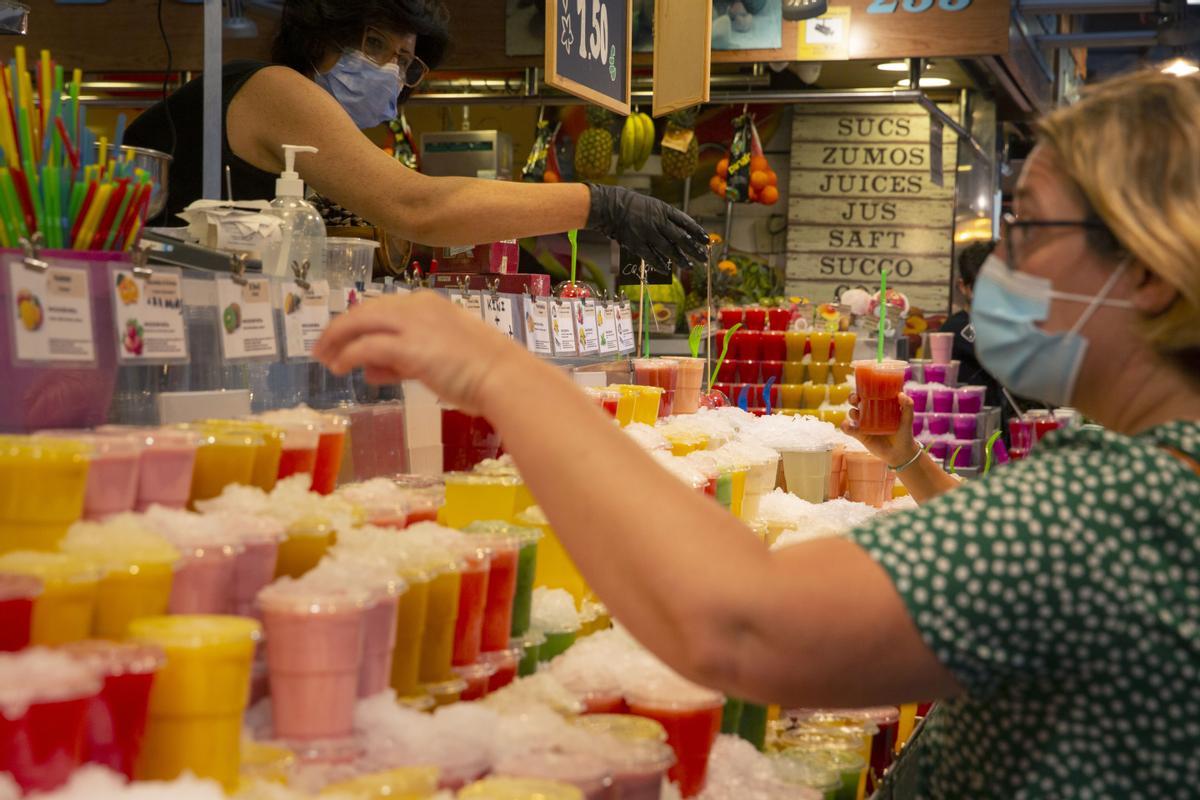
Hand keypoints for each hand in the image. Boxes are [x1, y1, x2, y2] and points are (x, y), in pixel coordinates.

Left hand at [313, 291, 523, 414]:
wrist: (504, 377)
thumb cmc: (482, 372)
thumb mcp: (439, 360)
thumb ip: (403, 361)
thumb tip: (370, 368)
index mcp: (429, 304)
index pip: (383, 309)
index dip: (359, 325)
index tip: (345, 342)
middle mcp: (418, 307)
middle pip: (365, 311)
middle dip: (340, 329)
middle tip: (322, 348)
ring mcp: (413, 324)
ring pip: (360, 323)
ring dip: (337, 340)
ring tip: (324, 358)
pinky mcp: (408, 347)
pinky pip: (367, 347)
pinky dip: (348, 356)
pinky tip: (339, 367)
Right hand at [585, 183, 708, 271]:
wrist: (610, 205)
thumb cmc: (630, 204)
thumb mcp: (652, 205)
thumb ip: (664, 217)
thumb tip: (679, 231)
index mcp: (664, 210)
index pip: (686, 222)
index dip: (697, 232)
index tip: (706, 240)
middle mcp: (659, 222)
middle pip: (682, 238)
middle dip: (694, 249)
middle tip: (704, 258)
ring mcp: (648, 234)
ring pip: (669, 250)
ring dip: (681, 259)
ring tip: (689, 266)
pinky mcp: (637, 244)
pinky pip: (651, 256)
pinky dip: (660, 264)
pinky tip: (667, 269)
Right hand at [842, 392, 919, 467]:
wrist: (900, 453)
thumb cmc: (904, 433)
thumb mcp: (907, 419)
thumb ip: (907, 406)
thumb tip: (901, 394)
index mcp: (880, 405)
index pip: (869, 393)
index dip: (863, 388)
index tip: (863, 385)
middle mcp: (870, 412)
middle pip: (857, 402)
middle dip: (853, 398)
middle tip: (856, 398)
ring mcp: (864, 423)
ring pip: (853, 414)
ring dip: (851, 411)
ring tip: (855, 413)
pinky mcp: (860, 435)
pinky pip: (850, 429)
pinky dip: (845, 427)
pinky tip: (846, 425)